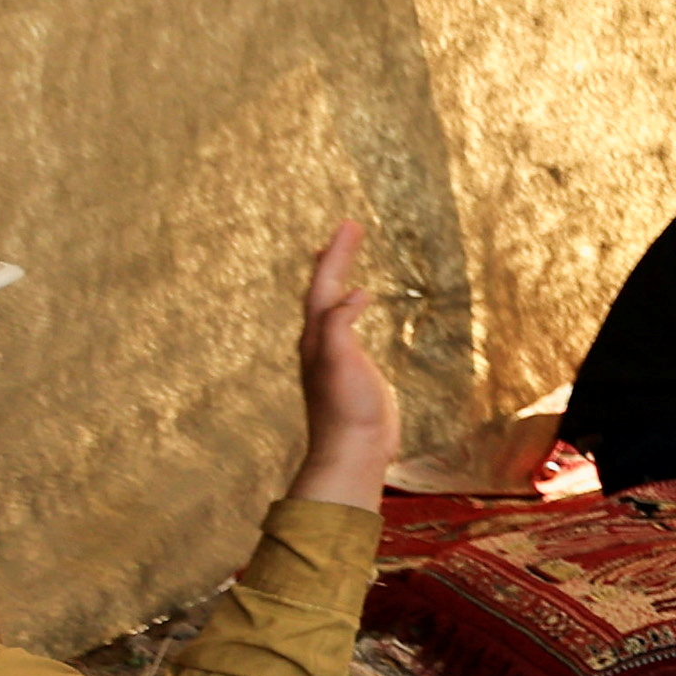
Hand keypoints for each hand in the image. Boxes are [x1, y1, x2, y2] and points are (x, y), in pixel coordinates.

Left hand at [292, 219, 391, 507]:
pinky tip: (357, 303)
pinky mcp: (350, 367)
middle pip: (323, 290)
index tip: (350, 225)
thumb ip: (341, 326)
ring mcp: (334, 354)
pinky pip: (345, 321)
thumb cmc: (347, 410)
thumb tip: (354, 293)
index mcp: (317, 336)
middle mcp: (320, 341)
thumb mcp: (341, 363)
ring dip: (336, 277)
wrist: (352, 451)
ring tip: (340, 256)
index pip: (324, 285)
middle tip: (349, 229)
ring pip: (330, 304)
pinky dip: (350, 303)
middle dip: (334, 258)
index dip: (336, 254)